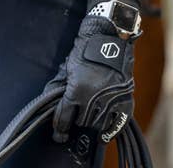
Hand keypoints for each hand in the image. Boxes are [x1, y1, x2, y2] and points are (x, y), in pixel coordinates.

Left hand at [49, 16, 134, 144]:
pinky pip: (118, 124)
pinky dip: (110, 131)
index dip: (59, 129)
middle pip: (81, 122)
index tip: (59, 135)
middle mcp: (94, 99)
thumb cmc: (84, 50)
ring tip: (88, 119)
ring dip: (91, 123)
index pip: (64, 118)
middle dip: (76, 121)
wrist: (107, 37)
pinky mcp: (125, 100)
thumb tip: (48, 102)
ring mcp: (111, 100)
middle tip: (75, 119)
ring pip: (97, 125)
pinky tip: (103, 135)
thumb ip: (58, 86)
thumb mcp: (67, 67)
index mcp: (77, 90)